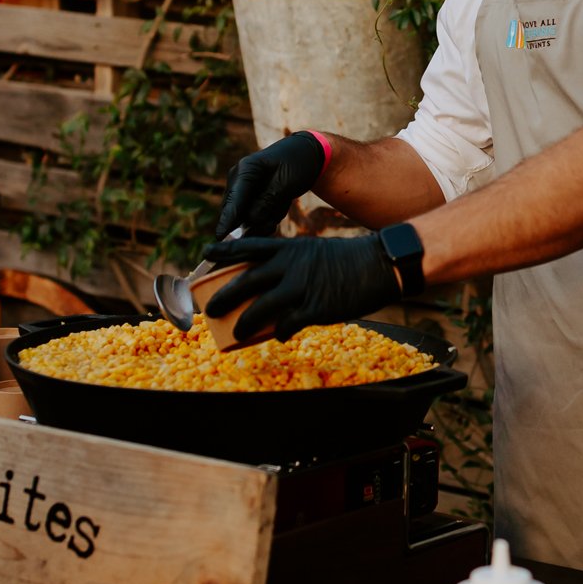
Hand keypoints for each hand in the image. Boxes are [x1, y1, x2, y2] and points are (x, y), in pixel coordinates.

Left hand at [203, 233, 399, 342]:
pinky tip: (279, 337)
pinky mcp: (315, 307)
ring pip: (262, 307)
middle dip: (224, 296)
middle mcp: (290, 265)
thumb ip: (291, 264)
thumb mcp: (313, 252)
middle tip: (209, 309)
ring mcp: (301, 287)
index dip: (225, 250)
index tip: (205, 253)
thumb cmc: (346, 259)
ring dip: (245, 322)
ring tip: (236, 333)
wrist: (377, 265)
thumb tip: (273, 285)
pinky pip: (289, 324)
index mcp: (289, 248)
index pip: (249, 246)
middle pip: (247, 281)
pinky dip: (281, 332)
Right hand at [214, 132, 327, 237]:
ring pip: (245, 216)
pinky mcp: (248, 197)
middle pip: (235, 212)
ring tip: (281, 205)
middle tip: (272, 224)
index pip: (234, 200)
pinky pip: (253, 215)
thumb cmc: (298, 165)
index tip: (220, 237)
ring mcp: (242, 188)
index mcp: (246, 169)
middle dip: (253, 223)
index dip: (227, 220)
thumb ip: (266, 203)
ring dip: (264, 218)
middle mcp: (238, 178)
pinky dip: (268, 215)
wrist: (306, 154)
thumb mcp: (286, 184)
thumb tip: (248, 222)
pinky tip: (281, 203)